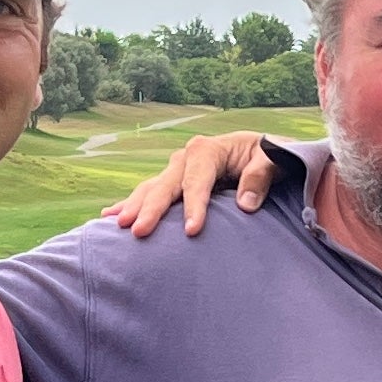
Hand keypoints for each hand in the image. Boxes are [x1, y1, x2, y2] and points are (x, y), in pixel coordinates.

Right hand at [105, 131, 276, 236]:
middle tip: (138, 231)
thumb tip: (245, 203)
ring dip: (134, 207)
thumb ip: (260, 177)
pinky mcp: (173, 181)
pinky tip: (109, 216)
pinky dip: (130, 204)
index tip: (191, 231)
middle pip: (166, 185)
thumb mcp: (272, 160)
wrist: (263, 152)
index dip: (194, 206)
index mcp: (208, 150)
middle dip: (151, 208)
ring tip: (117, 225)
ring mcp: (176, 169)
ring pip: (151, 189)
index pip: (198, 181)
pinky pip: (149, 193)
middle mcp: (186, 157)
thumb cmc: (269, 157)